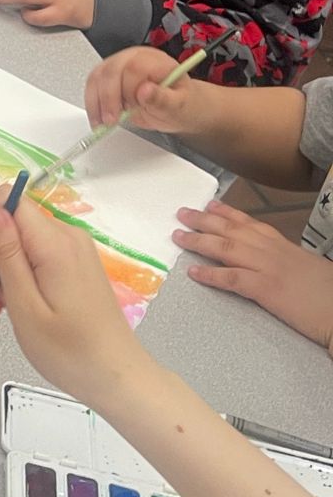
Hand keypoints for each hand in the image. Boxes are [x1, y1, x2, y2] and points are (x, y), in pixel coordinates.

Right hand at [0, 188, 144, 408]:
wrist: (115, 376)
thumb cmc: (70, 352)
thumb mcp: (26, 306)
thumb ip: (6, 254)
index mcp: (55, 244)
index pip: (6, 201)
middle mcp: (66, 236)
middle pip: (7, 219)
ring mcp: (71, 249)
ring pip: (15, 238)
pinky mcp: (71, 263)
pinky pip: (31, 254)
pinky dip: (12, 275)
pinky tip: (9, 304)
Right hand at [86, 45, 206, 134]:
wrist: (175, 106)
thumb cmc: (180, 103)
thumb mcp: (179, 105)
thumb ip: (162, 98)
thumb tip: (145, 90)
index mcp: (154, 60)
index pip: (132, 68)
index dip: (127, 90)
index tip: (127, 111)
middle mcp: (134, 58)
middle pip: (110, 70)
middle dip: (107, 98)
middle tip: (111, 121)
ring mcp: (118, 66)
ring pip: (97, 77)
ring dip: (96, 103)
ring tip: (102, 124)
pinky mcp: (108, 77)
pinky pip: (92, 86)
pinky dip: (92, 105)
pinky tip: (98, 119)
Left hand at [174, 201, 332, 350]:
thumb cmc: (327, 292)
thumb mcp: (305, 266)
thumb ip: (285, 259)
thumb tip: (268, 259)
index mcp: (282, 244)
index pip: (249, 222)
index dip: (226, 212)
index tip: (209, 204)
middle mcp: (272, 251)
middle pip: (231, 230)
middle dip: (203, 220)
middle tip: (182, 214)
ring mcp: (268, 268)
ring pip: (226, 249)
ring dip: (199, 241)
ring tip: (178, 237)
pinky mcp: (267, 289)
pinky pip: (233, 279)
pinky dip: (211, 275)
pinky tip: (194, 273)